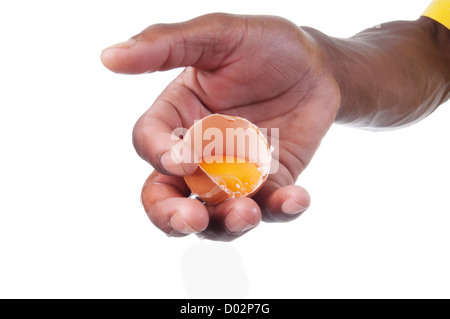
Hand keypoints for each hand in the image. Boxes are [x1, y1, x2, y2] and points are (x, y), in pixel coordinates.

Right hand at [101, 13, 340, 240]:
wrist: (318, 66)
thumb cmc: (266, 45)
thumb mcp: (217, 35)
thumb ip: (165, 45)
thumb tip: (108, 57)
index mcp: (177, 118)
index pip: (149, 144)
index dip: (158, 156)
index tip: (184, 160)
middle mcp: (199, 153)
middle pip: (168, 196)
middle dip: (172, 216)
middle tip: (191, 219)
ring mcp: (234, 173)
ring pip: (215, 214)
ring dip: (226, 223)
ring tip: (246, 212)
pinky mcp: (270, 184)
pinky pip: (270, 207)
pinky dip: (281, 210)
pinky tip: (295, 199)